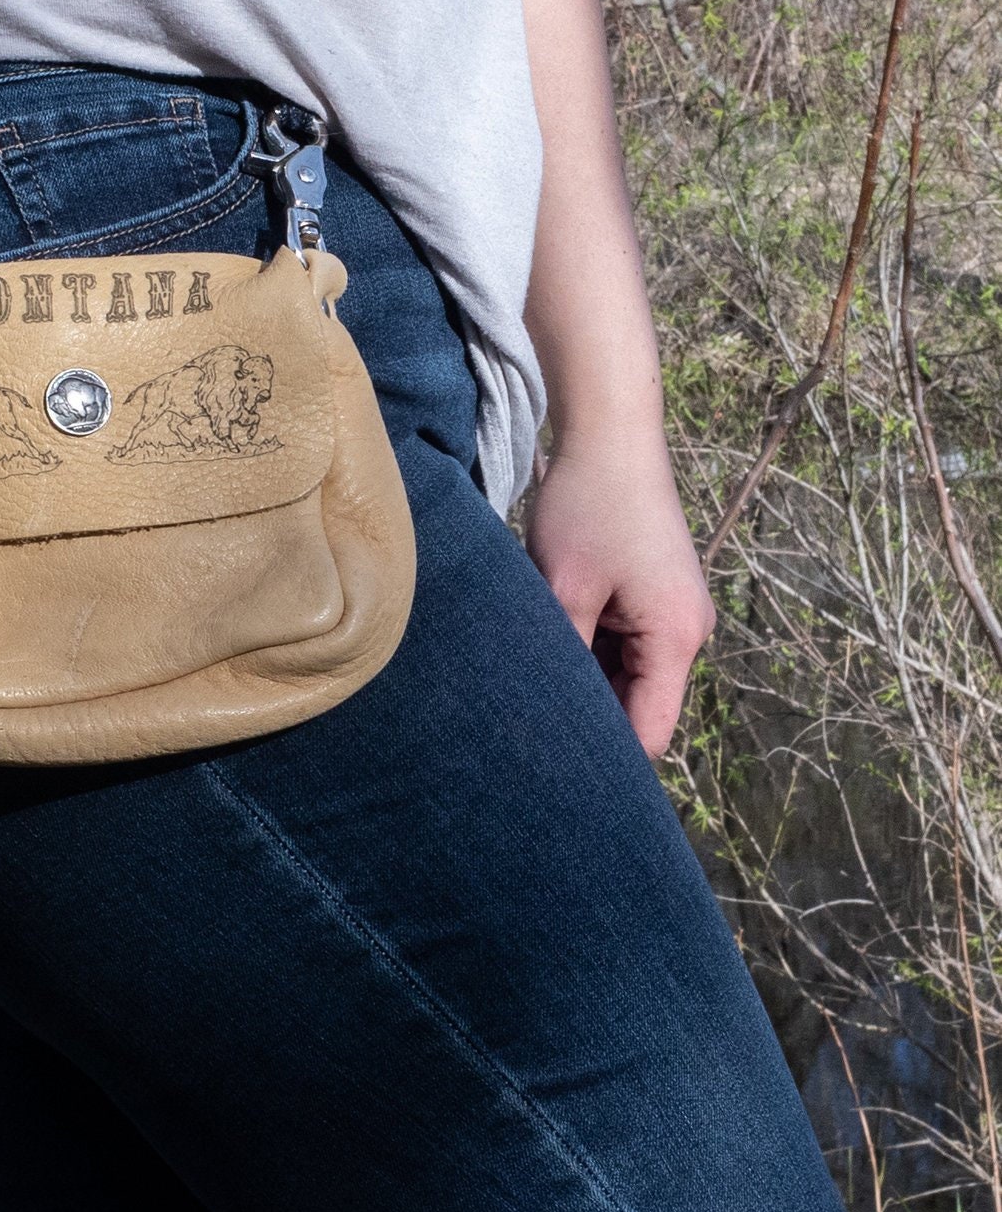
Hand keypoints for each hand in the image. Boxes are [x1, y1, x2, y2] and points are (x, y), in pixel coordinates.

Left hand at [524, 435, 715, 757]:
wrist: (608, 436)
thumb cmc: (587, 506)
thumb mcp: (563, 589)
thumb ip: (560, 657)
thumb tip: (545, 713)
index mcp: (676, 637)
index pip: (649, 730)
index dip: (608, 758)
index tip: (555, 775)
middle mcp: (685, 631)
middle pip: (639, 707)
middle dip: (589, 720)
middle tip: (527, 740)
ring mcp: (670, 614)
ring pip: (624, 677)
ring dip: (583, 682)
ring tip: (528, 691)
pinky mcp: (651, 597)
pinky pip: (619, 646)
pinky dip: (586, 653)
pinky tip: (545, 653)